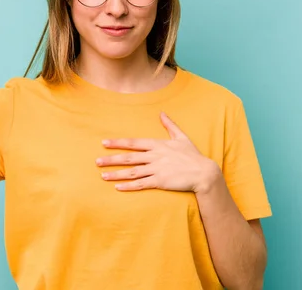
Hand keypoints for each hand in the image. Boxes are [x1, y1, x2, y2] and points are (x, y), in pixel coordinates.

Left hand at [97, 112, 221, 193]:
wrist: (204, 173)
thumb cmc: (193, 155)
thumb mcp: (182, 137)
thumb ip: (170, 125)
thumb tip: (162, 113)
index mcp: (158, 145)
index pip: (134, 143)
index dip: (118, 143)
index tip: (104, 143)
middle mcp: (155, 156)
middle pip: (129, 157)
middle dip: (112, 159)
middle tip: (97, 161)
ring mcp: (157, 169)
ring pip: (132, 171)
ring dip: (116, 174)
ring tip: (103, 175)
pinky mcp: (161, 182)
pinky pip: (141, 184)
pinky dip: (128, 186)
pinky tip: (118, 187)